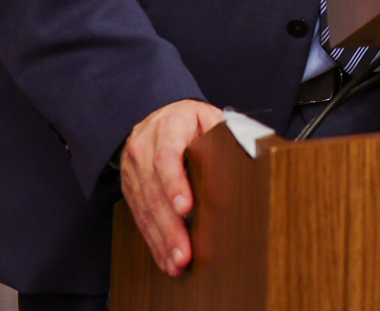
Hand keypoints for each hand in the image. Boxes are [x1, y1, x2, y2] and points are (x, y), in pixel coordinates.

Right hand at [120, 99, 225, 276]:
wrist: (155, 117)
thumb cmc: (188, 120)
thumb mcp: (206, 116)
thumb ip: (221, 132)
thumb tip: (248, 149)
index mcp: (166, 128)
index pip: (166, 157)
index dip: (174, 183)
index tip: (185, 207)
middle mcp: (143, 149)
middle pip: (154, 191)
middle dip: (170, 226)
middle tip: (184, 252)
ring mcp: (134, 171)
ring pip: (145, 209)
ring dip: (161, 239)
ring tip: (177, 262)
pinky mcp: (130, 189)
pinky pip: (140, 217)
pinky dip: (154, 240)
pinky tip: (165, 258)